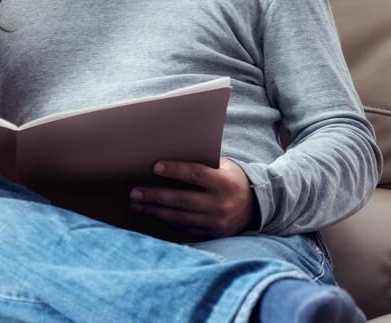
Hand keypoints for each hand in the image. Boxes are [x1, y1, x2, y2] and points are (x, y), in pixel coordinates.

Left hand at [129, 158, 256, 238]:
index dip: (175, 171)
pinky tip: (153, 214)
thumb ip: (202, 164)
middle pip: (182, 200)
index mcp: (224, 182)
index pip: (196, 174)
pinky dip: (167, 221)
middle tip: (135, 192)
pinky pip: (185, 229)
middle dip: (156, 196)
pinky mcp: (212, 234)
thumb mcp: (223, 167)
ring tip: (137, 204)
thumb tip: (169, 157)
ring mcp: (216, 222)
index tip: (155, 167)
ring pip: (180, 217)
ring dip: (155, 211)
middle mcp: (220, 204)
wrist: (255, 206)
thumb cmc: (230, 179)